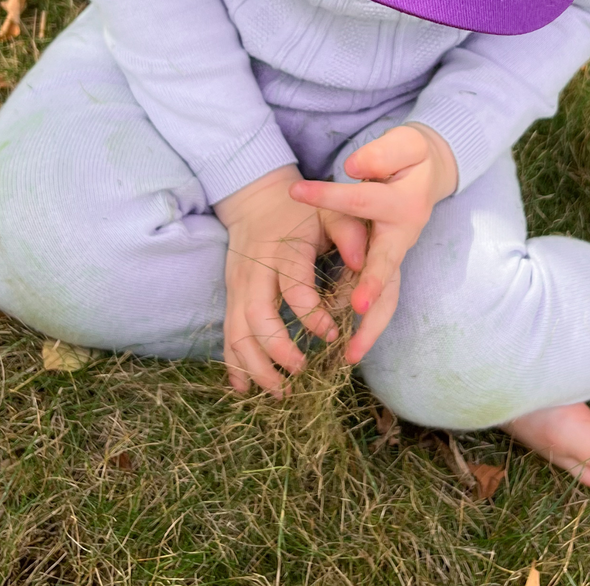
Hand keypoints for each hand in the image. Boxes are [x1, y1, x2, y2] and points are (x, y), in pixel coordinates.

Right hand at [213, 164, 366, 395]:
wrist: (257, 199)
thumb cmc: (304, 211)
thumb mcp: (331, 211)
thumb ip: (349, 233)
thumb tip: (362, 263)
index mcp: (284, 250)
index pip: (292, 287)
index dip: (310, 315)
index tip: (330, 334)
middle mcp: (256, 270)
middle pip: (256, 316)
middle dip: (276, 350)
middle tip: (301, 370)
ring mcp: (238, 285)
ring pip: (237, 331)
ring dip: (254, 365)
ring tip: (280, 391)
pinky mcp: (231, 296)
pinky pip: (227, 333)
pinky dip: (233, 363)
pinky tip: (244, 387)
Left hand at [289, 124, 457, 364]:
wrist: (431, 172)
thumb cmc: (414, 157)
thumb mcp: (404, 145)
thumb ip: (381, 155)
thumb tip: (355, 169)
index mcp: (401, 203)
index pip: (360, 202)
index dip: (329, 196)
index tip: (296, 192)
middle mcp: (402, 235)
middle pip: (387, 265)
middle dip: (373, 287)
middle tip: (358, 308)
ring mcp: (397, 255)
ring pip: (389, 295)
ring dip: (372, 326)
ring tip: (350, 355)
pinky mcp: (389, 266)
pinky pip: (382, 300)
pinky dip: (370, 327)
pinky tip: (351, 349)